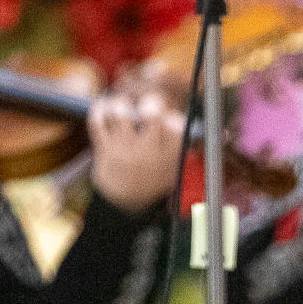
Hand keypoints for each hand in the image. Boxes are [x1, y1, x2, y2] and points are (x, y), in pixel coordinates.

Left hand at [87, 84, 185, 214]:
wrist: (123, 203)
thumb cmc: (150, 180)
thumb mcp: (173, 170)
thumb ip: (183, 147)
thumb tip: (204, 126)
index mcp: (168, 157)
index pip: (177, 128)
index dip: (173, 116)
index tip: (169, 116)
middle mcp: (148, 152)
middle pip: (151, 114)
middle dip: (151, 101)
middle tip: (148, 102)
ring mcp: (124, 149)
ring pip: (121, 112)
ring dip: (122, 103)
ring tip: (123, 105)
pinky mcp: (104, 147)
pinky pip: (97, 121)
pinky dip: (99, 109)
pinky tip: (104, 107)